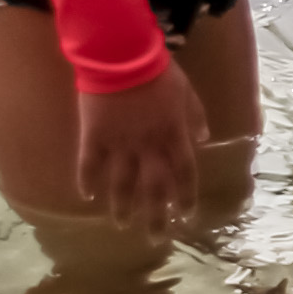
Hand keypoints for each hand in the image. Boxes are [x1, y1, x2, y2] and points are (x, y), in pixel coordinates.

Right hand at [78, 63, 210, 234]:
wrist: (121, 55)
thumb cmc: (158, 71)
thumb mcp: (187, 92)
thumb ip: (195, 118)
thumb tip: (204, 140)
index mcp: (174, 135)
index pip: (184, 174)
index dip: (185, 197)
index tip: (186, 217)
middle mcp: (149, 146)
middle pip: (154, 188)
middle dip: (156, 216)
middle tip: (155, 238)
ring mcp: (120, 144)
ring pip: (122, 184)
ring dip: (122, 206)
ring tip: (122, 224)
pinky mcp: (93, 137)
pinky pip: (89, 165)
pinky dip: (88, 182)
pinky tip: (87, 197)